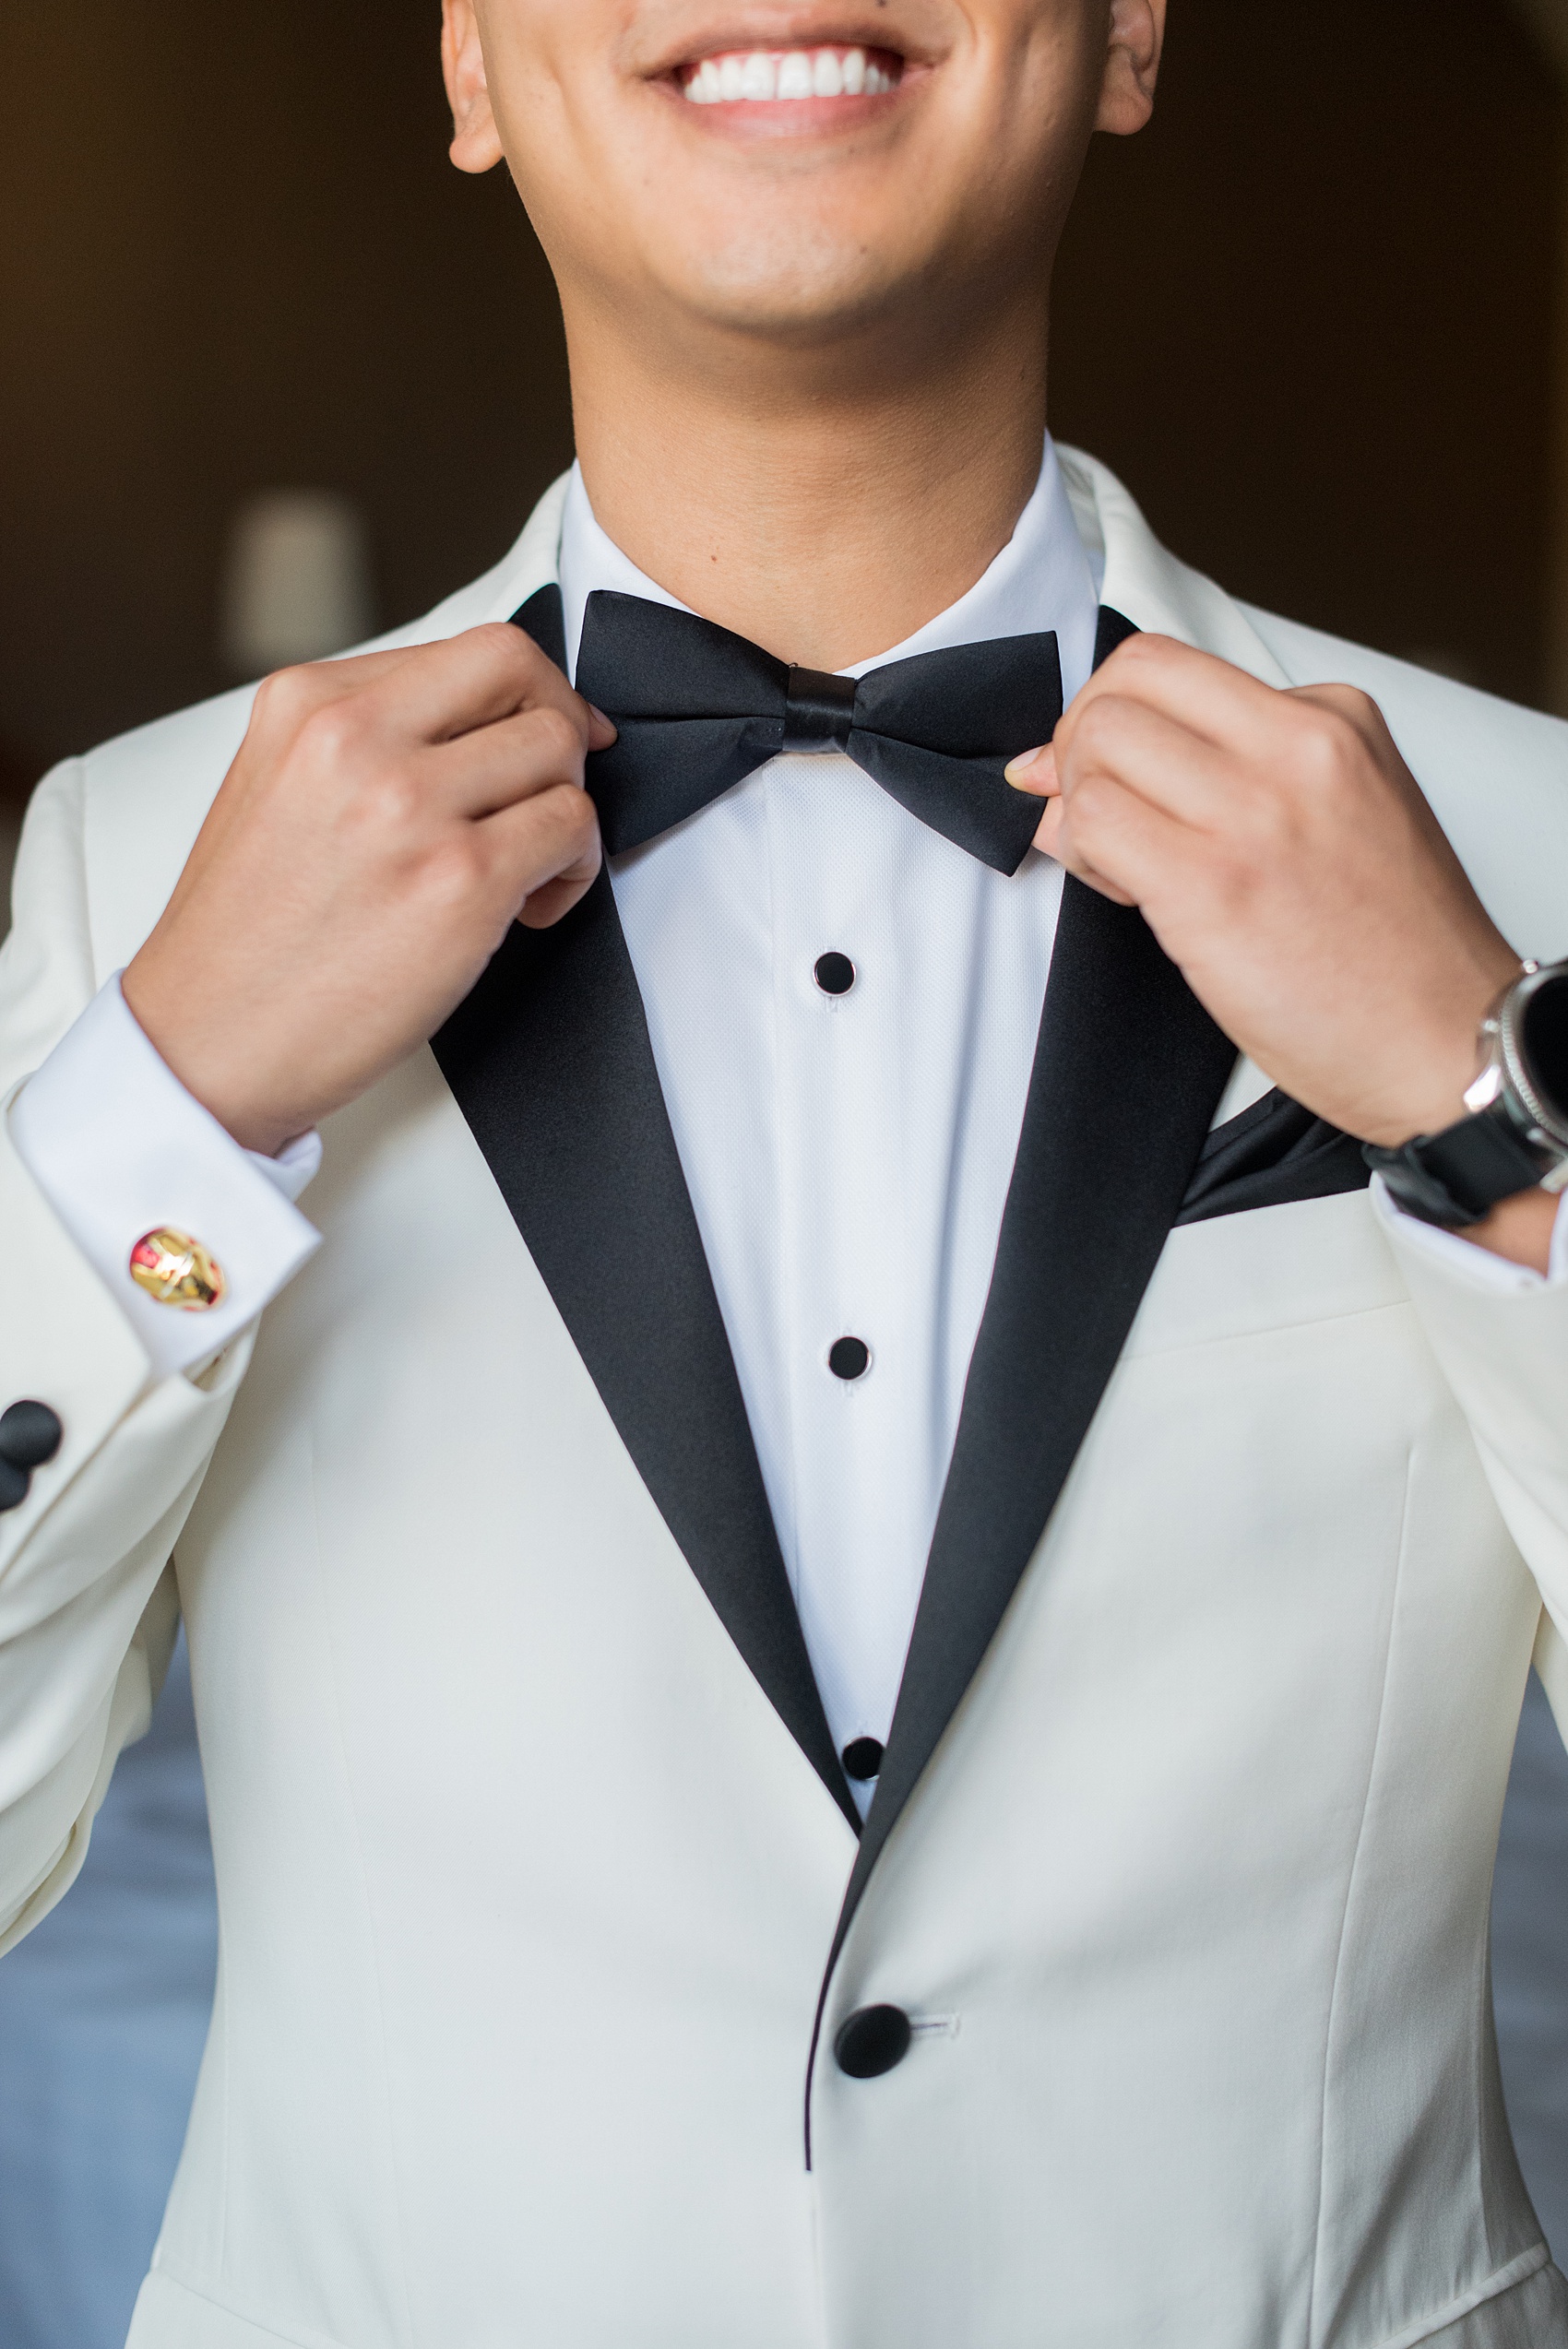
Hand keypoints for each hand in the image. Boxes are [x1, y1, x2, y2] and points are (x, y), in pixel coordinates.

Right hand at [125, 626, 612, 1156]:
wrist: (211, 1040)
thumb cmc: (248, 936)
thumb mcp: (275, 786)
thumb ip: (366, 736)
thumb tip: (478, 723)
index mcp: (307, 703)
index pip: (469, 650)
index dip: (529, 693)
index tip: (545, 731)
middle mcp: (355, 738)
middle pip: (522, 673)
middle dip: (559, 730)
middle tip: (547, 792)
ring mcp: (410, 807)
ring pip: (559, 751)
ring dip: (567, 809)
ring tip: (529, 867)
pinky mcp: (460, 882)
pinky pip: (571, 829)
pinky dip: (575, 868)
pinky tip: (531, 906)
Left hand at [1006, 634, 1520, 1149]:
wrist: (1444, 1041)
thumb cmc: (1394, 953)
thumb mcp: (1345, 813)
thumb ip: (1238, 771)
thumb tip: (1109, 761)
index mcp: (1333, 720)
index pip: (1172, 665)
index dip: (1112, 711)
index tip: (1099, 760)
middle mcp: (1296, 750)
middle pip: (1123, 687)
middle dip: (1079, 744)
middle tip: (1091, 804)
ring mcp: (1254, 813)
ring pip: (1097, 748)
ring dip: (1077, 805)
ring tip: (1118, 860)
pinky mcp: (1211, 886)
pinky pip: (1092, 824)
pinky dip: (1080, 853)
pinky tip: (1120, 889)